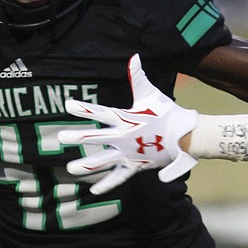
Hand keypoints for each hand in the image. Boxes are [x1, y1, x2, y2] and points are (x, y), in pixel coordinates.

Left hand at [58, 54, 197, 193]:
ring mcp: (128, 154)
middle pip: (96, 137)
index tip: (67, 104)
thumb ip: (138, 77)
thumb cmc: (168, 113)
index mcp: (125, 118)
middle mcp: (124, 137)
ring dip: (86, 166)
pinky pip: (119, 177)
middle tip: (61, 137)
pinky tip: (93, 190)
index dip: (83, 108)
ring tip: (70, 169)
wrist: (186, 137)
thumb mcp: (151, 94)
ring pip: (103, 161)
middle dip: (78, 137)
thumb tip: (134, 57)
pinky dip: (107, 184)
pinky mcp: (135, 166)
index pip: (100, 111)